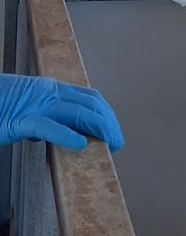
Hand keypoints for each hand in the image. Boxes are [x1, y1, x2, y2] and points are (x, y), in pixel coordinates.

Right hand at [0, 74, 124, 150]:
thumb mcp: (24, 113)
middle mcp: (47, 92)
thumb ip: (43, 121)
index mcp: (49, 90)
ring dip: (100, 129)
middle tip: (117, 142)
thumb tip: (55, 135)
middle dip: (109, 123)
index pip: (89, 97)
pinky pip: (48, 125)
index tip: (114, 131)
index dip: (106, 113)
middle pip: (90, 104)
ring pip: (77, 112)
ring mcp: (34, 104)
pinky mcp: (19, 119)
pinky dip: (67, 135)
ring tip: (109, 144)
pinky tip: (80, 145)